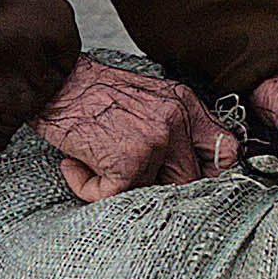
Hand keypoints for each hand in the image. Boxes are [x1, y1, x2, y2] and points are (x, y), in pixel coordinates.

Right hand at [35, 58, 234, 203]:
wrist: (52, 79)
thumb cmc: (91, 91)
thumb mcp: (147, 96)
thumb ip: (174, 125)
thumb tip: (190, 167)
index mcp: (184, 105)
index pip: (225, 151)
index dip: (213, 175)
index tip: (194, 183)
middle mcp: (174, 123)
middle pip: (190, 182)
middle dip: (157, 187)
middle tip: (125, 178)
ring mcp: (153, 144)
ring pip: (149, 194)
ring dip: (118, 187)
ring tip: (93, 163)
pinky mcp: (126, 164)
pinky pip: (113, 198)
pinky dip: (87, 188)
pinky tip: (75, 165)